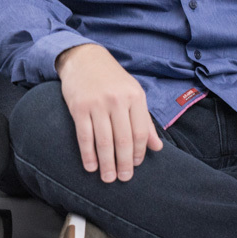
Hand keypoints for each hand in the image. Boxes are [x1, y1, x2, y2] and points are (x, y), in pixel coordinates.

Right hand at [56, 44, 163, 182]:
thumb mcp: (133, 94)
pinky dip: (88, 154)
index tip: (135, 166)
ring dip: (106, 163)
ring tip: (108, 178)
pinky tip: (91, 166)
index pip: (140, 132)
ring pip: (104, 141)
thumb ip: (145, 121)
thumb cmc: (112, 79)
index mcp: (135, 97)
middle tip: (123, 179)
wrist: (84, 58)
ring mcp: (97, 103)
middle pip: (123, 140)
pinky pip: (85, 136)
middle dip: (124, 163)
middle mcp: (117, 100)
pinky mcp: (78, 107)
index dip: (139, 153)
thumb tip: (157, 148)